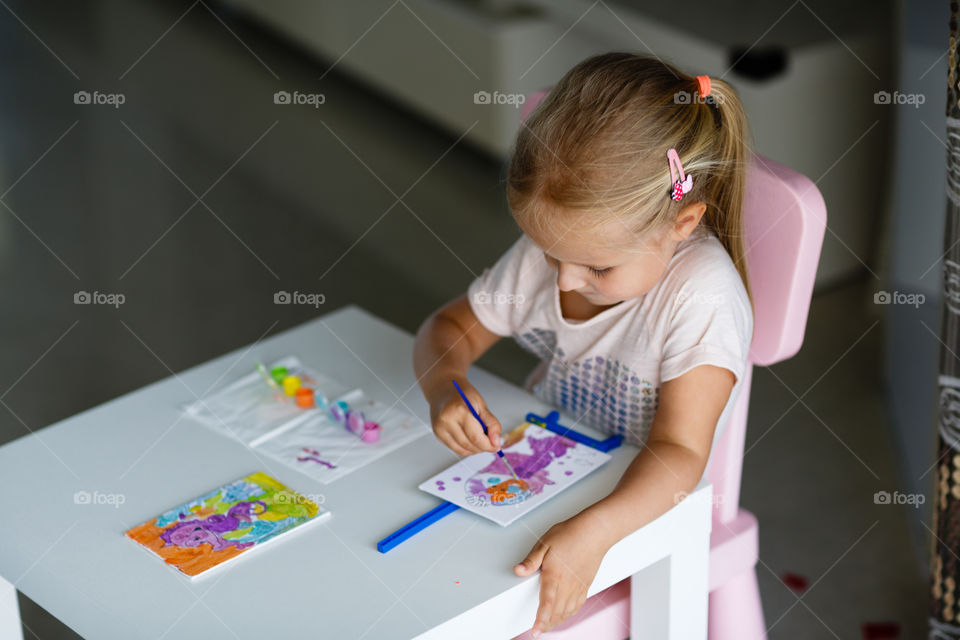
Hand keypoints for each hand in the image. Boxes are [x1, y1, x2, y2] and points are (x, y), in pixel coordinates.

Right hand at [427, 377, 501, 455]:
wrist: (443, 388)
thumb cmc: (461, 393)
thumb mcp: (481, 404)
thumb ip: (491, 423)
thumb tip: (496, 441)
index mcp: (459, 411)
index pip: (476, 437)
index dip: (489, 445)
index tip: (496, 446)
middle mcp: (446, 421)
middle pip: (469, 445)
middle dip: (483, 447)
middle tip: (491, 441)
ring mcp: (440, 429)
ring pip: (463, 450)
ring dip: (475, 449)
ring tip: (481, 438)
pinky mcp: (438, 434)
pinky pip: (455, 448)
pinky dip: (466, 448)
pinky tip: (471, 439)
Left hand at [514, 515, 609, 635]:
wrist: (595, 532)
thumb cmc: (570, 535)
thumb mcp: (545, 543)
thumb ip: (531, 560)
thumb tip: (518, 570)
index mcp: (555, 576)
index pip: (547, 604)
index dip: (540, 620)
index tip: (535, 630)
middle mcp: (567, 585)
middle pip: (557, 612)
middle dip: (547, 624)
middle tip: (538, 630)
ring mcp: (578, 586)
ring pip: (568, 612)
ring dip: (557, 621)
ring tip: (548, 625)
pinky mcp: (585, 585)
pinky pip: (578, 606)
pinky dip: (570, 614)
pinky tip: (565, 614)